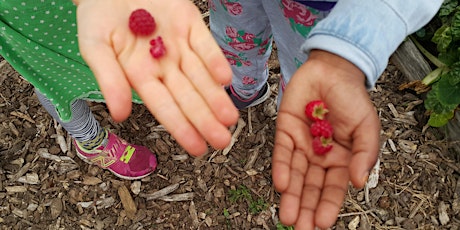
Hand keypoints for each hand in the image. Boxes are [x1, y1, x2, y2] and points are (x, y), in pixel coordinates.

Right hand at [74, 0, 238, 155]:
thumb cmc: (97, 15)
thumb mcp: (94, 46)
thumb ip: (108, 79)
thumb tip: (119, 115)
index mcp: (140, 75)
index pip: (164, 106)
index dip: (180, 127)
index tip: (197, 148)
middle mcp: (164, 65)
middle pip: (188, 96)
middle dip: (206, 119)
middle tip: (222, 141)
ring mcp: (179, 45)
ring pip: (202, 76)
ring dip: (216, 96)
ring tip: (230, 118)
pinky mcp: (190, 23)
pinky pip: (205, 44)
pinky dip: (215, 60)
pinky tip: (225, 79)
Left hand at [272, 50, 379, 228]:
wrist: (332, 70)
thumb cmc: (352, 98)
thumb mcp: (367, 128)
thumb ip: (365, 155)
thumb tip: (359, 182)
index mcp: (341, 159)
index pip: (333, 188)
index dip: (328, 206)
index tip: (322, 223)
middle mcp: (319, 156)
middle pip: (311, 188)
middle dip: (305, 208)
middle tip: (299, 228)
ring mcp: (301, 145)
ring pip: (295, 176)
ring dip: (291, 196)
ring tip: (287, 216)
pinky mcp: (285, 132)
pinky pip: (282, 153)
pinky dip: (282, 169)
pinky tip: (282, 184)